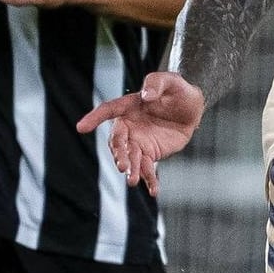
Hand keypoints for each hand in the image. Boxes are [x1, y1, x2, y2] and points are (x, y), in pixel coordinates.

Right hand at [76, 70, 206, 194]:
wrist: (192, 108)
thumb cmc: (177, 90)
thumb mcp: (170, 81)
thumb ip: (156, 84)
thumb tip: (146, 95)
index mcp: (128, 106)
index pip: (108, 110)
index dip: (94, 118)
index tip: (81, 127)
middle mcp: (129, 126)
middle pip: (118, 141)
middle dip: (119, 154)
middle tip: (123, 165)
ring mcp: (138, 142)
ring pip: (130, 158)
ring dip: (131, 170)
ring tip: (133, 181)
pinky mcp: (150, 154)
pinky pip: (147, 168)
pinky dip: (150, 180)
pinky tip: (153, 191)